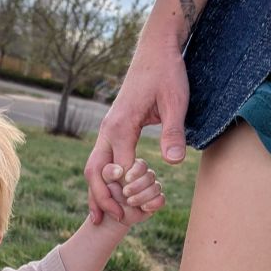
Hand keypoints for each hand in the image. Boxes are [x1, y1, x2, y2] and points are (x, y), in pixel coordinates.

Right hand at [85, 35, 188, 223]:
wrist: (155, 50)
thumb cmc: (168, 73)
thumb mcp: (176, 101)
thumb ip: (173, 132)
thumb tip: (172, 162)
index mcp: (122, 125)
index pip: (120, 168)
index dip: (127, 191)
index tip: (138, 210)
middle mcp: (108, 129)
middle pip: (96, 171)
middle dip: (102, 198)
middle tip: (115, 220)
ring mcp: (107, 129)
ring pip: (93, 167)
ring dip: (96, 193)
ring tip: (100, 217)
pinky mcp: (111, 128)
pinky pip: (100, 159)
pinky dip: (100, 180)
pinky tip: (107, 195)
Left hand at [102, 158, 164, 227]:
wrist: (109, 214)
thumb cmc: (106, 195)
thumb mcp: (102, 182)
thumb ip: (108, 174)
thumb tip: (119, 171)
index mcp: (133, 168)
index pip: (141, 165)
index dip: (136, 171)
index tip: (127, 178)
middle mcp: (145, 177)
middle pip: (150, 175)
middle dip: (138, 185)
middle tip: (125, 192)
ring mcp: (151, 189)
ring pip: (156, 187)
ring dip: (143, 196)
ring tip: (130, 202)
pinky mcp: (155, 201)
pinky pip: (161, 200)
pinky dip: (153, 203)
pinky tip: (143, 207)